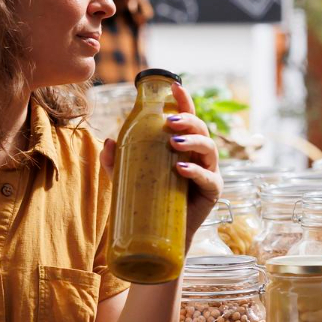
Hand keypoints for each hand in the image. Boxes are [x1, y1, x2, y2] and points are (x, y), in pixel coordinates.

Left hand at [100, 84, 222, 243]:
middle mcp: (199, 156)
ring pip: (210, 148)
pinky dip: (196, 171)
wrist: (160, 236)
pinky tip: (182, 168)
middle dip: (188, 119)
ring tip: (174, 142)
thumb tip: (108, 141)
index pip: (187, 118)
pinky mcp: (212, 192)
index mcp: (183, 146)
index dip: (184, 100)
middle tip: (170, 121)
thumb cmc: (149, 201)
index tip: (175, 86)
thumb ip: (117, 161)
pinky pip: (209, 178)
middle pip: (201, 128)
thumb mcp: (127, 178)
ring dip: (194, 141)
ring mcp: (209, 173)